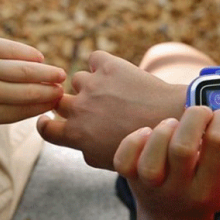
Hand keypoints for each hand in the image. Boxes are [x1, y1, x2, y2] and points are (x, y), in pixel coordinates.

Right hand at [37, 51, 184, 168]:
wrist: (174, 122)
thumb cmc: (147, 149)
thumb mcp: (112, 161)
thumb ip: (88, 151)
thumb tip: (79, 141)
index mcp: (76, 134)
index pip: (45, 128)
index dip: (46, 122)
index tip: (50, 119)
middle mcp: (79, 108)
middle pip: (60, 100)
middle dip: (71, 103)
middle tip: (92, 106)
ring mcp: (92, 85)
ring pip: (79, 79)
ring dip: (91, 84)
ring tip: (114, 91)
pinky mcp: (108, 66)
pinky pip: (96, 59)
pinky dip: (103, 64)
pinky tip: (117, 73)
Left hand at [113, 107, 219, 219]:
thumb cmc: (206, 192)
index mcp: (207, 190)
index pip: (217, 148)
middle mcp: (178, 190)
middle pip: (182, 149)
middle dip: (194, 119)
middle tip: (201, 110)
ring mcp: (150, 186)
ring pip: (151, 156)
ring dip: (164, 130)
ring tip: (175, 124)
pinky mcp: (129, 178)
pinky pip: (123, 160)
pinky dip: (133, 141)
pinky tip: (147, 133)